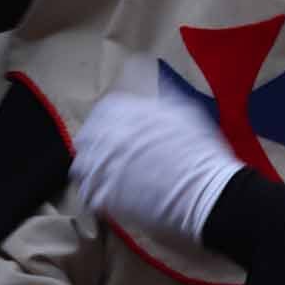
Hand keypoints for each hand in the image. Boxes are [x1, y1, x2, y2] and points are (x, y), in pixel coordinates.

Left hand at [71, 87, 243, 245]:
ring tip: (103, 175)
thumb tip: (149, 87)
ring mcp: (105, 168)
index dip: (106, 119)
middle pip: (85, 138)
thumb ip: (158, 100)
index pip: (102, 110)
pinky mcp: (106, 197)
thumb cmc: (198, 149)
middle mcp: (110, 136)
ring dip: (91, 168)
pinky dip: (96, 193)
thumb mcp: (183, 111)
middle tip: (106, 153)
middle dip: (93, 143)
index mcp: (128, 112)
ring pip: (82, 166)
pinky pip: (89, 193)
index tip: (112, 128)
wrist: (203, 190)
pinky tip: (108, 195)